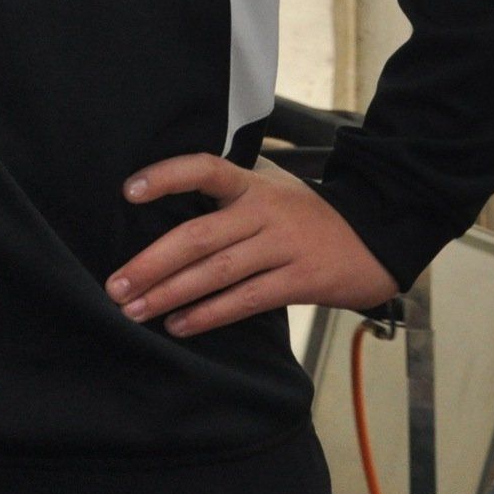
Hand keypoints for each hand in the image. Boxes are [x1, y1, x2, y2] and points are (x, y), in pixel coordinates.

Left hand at [105, 154, 397, 336]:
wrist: (378, 235)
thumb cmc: (307, 213)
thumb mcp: (271, 186)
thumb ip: (228, 189)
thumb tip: (165, 201)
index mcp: (251, 183)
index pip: (204, 168)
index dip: (166, 176)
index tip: (127, 192)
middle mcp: (263, 212)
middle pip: (197, 236)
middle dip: (151, 263)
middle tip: (115, 285)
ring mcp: (283, 247)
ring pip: (216, 272)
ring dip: (170, 294)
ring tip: (134, 310)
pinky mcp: (300, 281)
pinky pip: (246, 300)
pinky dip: (209, 314)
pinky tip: (179, 325)